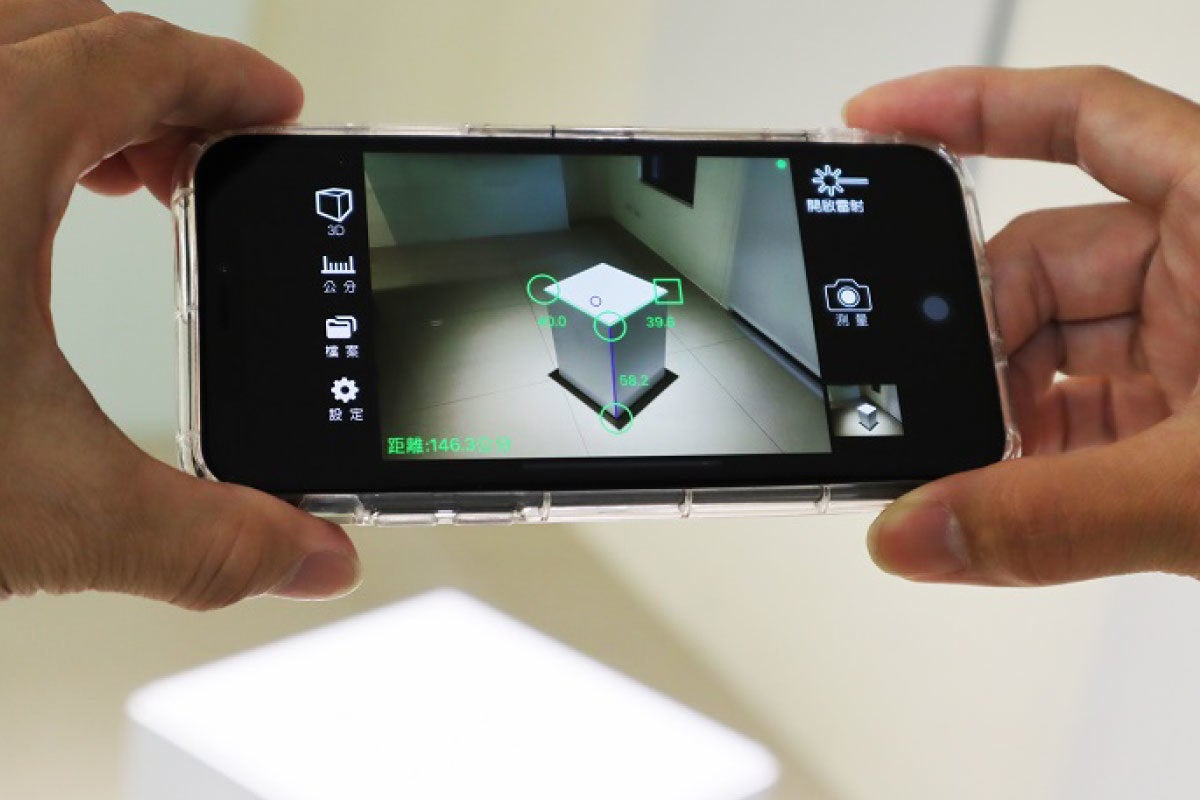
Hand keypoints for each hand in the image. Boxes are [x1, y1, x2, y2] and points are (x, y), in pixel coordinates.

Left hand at [0, 1, 358, 607]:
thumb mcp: (44, 509)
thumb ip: (205, 539)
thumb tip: (310, 556)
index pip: (142, 59)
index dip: (230, 82)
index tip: (276, 107)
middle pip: (62, 21)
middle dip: (153, 82)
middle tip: (200, 157)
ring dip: (60, 86)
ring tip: (108, 170)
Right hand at [846, 66, 1199, 584]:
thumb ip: (1054, 517)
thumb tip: (915, 532)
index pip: (1082, 119)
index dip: (969, 107)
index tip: (873, 119)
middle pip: (1042, 257)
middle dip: (971, 334)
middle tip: (919, 400)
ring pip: (1055, 343)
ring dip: (1002, 408)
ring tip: (973, 470)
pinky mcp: (1194, 407)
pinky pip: (1083, 405)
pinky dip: (1038, 449)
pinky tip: (1013, 489)